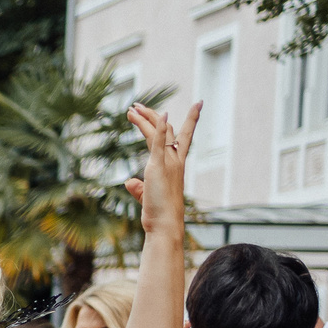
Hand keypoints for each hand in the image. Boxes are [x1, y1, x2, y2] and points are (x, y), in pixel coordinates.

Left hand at [122, 100, 198, 239]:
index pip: (184, 137)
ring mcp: (168, 162)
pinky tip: (155, 115)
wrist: (164, 223)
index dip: (192, 119)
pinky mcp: (158, 166)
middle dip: (153, 114)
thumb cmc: (157, 213)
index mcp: (175, 165)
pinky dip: (156, 128)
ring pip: (159, 132)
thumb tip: (129, 181)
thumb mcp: (146, 196)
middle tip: (138, 105)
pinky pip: (158, 142)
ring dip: (145, 118)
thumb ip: (138, 187)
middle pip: (168, 129)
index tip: (199, 103)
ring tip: (132, 108)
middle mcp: (175, 160)